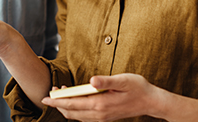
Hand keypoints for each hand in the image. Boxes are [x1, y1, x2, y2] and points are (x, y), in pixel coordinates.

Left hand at [41, 73, 156, 121]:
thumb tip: (91, 80)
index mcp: (101, 104)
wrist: (151, 101)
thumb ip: (106, 81)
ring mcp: (102, 117)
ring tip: (57, 97)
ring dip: (66, 108)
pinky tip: (72, 104)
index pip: (74, 104)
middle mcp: (100, 114)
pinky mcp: (105, 116)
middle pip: (73, 112)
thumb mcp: (122, 80)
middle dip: (58, 105)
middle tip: (48, 94)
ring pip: (77, 116)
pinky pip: (85, 117)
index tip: (46, 97)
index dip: (58, 101)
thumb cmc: (137, 87)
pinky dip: (75, 111)